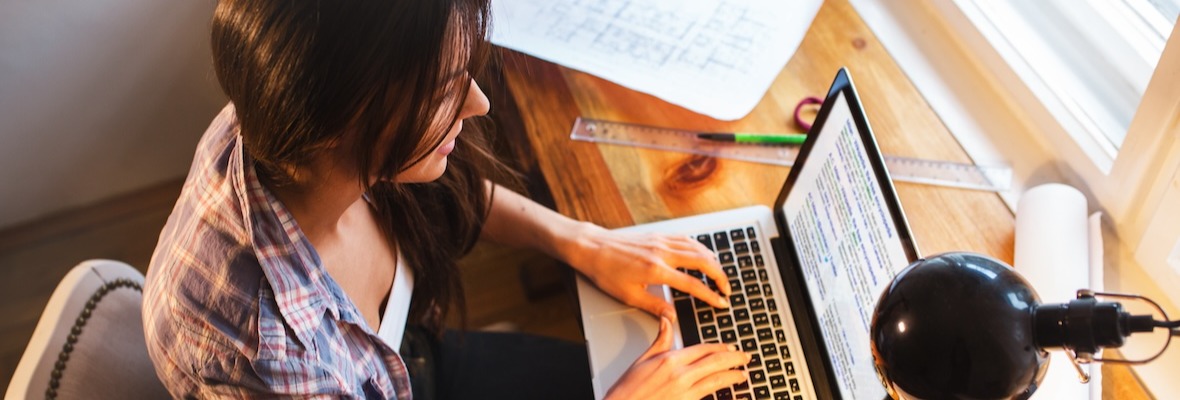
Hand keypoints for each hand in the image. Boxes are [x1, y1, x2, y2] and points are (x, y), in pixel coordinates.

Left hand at [567, 224, 730, 318]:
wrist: (593, 248)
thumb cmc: (606, 272)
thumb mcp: (629, 295)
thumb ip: (654, 306)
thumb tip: (673, 317)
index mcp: (656, 270)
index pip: (692, 284)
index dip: (710, 295)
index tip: (721, 302)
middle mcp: (662, 253)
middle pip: (702, 261)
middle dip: (720, 275)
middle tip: (727, 289)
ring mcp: (661, 241)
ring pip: (697, 247)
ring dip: (712, 261)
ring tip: (719, 274)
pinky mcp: (658, 235)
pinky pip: (686, 239)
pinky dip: (699, 247)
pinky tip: (703, 254)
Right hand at [605, 316, 749, 399]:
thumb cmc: (628, 390)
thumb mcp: (643, 360)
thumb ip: (660, 340)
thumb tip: (667, 320)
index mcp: (670, 360)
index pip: (703, 349)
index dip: (720, 347)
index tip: (730, 347)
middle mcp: (680, 375)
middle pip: (715, 362)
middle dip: (734, 359)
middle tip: (745, 357)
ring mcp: (685, 392)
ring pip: (716, 380)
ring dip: (733, 376)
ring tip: (742, 374)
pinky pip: (710, 395)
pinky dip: (723, 393)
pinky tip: (732, 392)